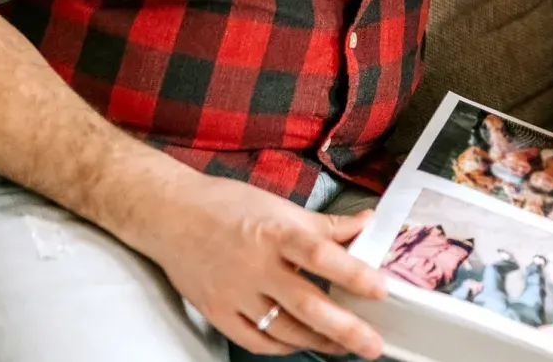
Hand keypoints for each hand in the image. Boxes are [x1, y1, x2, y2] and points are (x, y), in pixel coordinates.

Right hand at [129, 173, 388, 356]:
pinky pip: (255, 339)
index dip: (353, 273)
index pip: (321, 255)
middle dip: (344, 328)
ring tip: (346, 346)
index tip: (382, 289)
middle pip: (306, 303)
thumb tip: (367, 222)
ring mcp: (234, 294)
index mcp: (275, 233)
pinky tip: (302, 342)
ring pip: (283, 328)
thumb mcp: (280, 207)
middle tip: (373, 344)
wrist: (170, 216)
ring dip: (319, 340)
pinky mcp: (217, 312)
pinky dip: (282, 346)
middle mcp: (256, 266)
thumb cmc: (228, 206)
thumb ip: (325, 224)